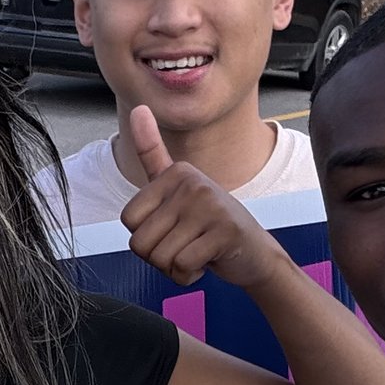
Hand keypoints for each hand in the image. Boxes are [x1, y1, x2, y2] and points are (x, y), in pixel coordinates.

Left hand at [119, 103, 286, 290]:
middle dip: (158, 257)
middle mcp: (193, 183)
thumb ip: (154, 155)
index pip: (129, 220)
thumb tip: (138, 108)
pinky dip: (189, 275)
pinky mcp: (224, 232)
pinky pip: (181, 267)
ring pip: (160, 257)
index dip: (146, 237)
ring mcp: (210, 206)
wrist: (255, 253)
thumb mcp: (178, 190)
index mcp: (176, 172)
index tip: (172, 230)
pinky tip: (207, 261)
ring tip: (197, 251)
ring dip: (174, 268)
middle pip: (141, 242)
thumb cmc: (210, 225)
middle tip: (186, 245)